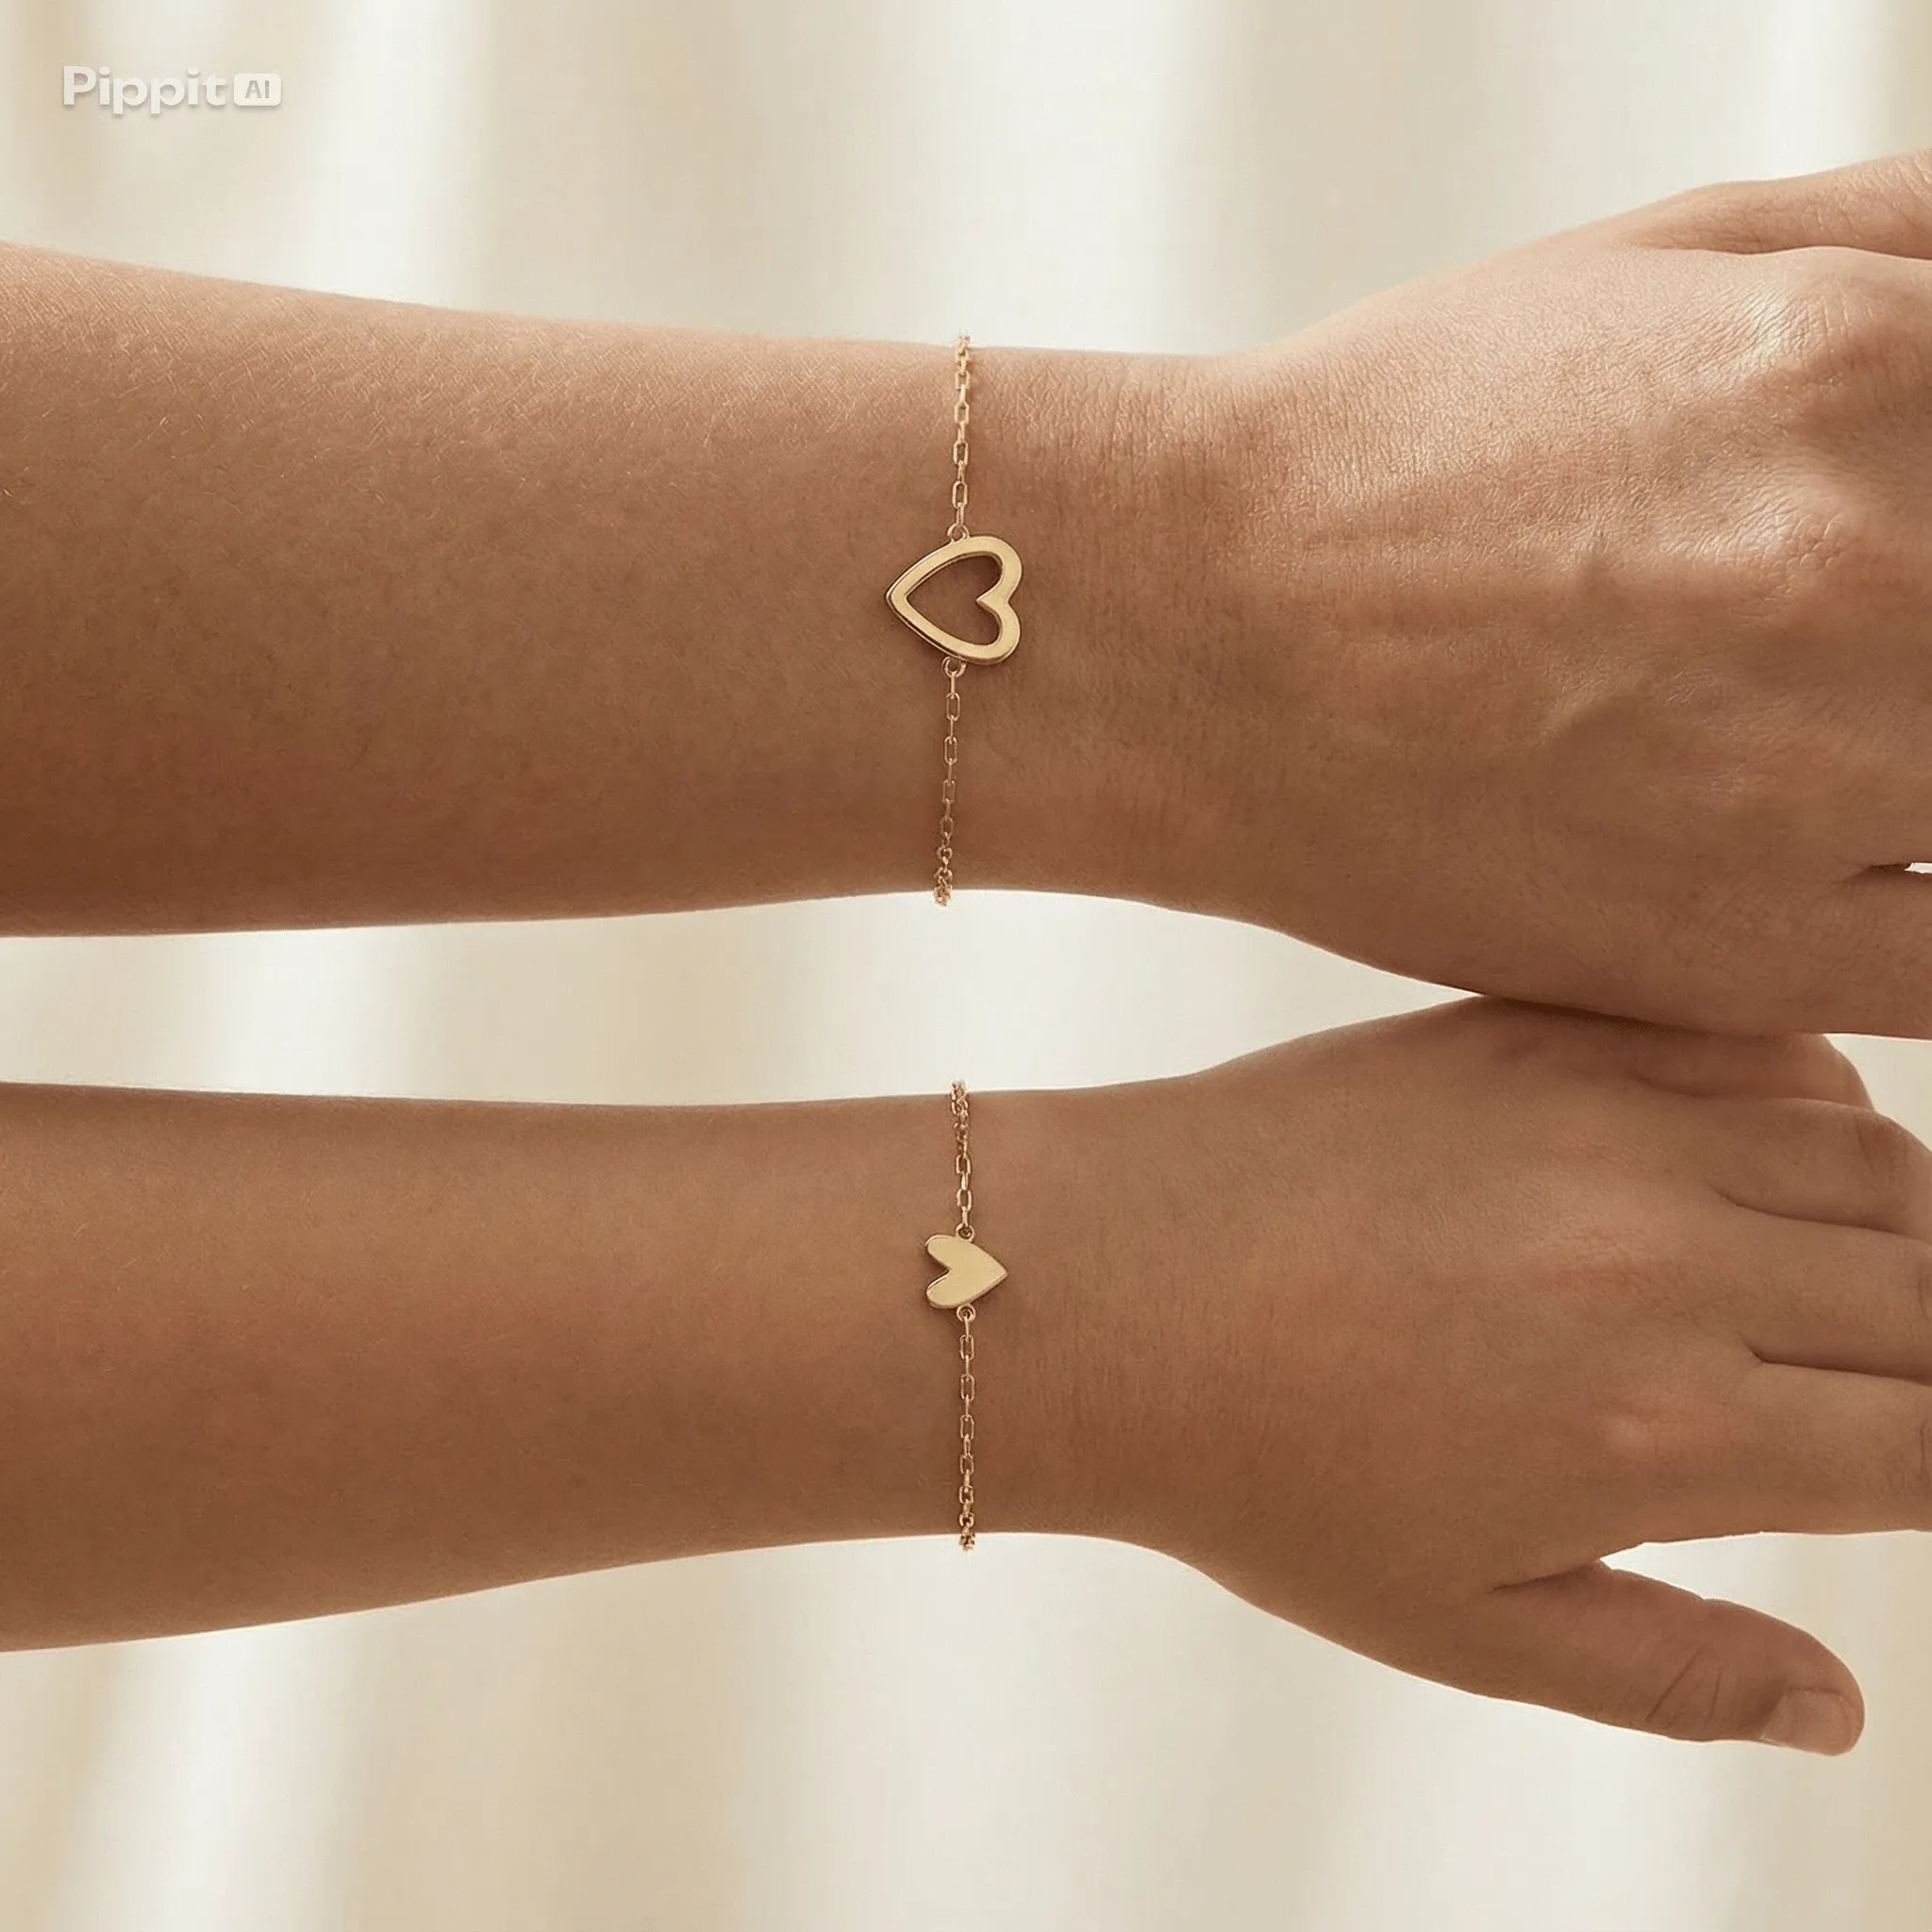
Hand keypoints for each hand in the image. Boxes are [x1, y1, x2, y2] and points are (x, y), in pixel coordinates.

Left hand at [1036, 1001, 1931, 1748]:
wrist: (1104, 1287)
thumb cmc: (1260, 1474)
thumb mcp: (1461, 1626)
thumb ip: (1671, 1673)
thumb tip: (1839, 1707)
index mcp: (1665, 1428)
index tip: (1919, 1463)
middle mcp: (1665, 1260)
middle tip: (1876, 1387)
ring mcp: (1603, 1127)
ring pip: (1875, 1159)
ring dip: (1897, 1229)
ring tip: (1833, 1286)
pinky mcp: (1538, 1039)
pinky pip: (1749, 1048)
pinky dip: (1803, 1102)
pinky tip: (1753, 1162)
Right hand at [1156, 149, 1931, 1034]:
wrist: (1184, 640)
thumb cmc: (1392, 453)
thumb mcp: (1668, 256)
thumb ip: (1923, 238)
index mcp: (1861, 359)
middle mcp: (1866, 567)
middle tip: (1870, 640)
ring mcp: (1816, 781)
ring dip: (1927, 750)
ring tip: (1807, 720)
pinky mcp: (1751, 953)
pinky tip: (1860, 844)